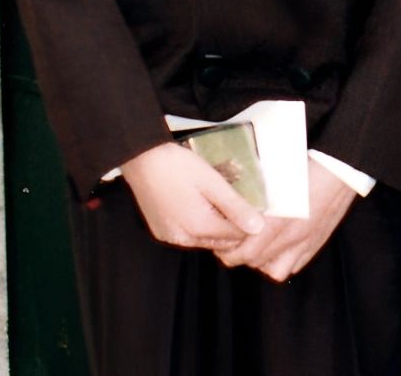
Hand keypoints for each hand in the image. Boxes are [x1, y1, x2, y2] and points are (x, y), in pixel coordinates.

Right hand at [121, 140, 267, 251]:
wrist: (142, 159)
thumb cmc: (179, 166)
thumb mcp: (213, 182)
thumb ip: (235, 206)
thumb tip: (259, 228)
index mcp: (199, 227)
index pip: (236, 237)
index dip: (248, 222)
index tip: (252, 204)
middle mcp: (183, 239)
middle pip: (221, 242)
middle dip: (233, 227)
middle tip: (237, 202)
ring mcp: (170, 237)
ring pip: (205, 241)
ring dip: (216, 228)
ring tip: (219, 202)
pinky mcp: (161, 232)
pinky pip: (188, 237)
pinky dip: (199, 227)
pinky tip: (200, 207)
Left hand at [218, 158, 356, 281]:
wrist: (341, 168)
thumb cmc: (306, 165)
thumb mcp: (274, 175)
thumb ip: (254, 195)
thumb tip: (234, 202)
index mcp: (279, 219)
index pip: (245, 250)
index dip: (228, 249)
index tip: (219, 239)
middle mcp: (292, 236)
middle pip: (255, 261)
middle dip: (237, 256)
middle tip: (228, 245)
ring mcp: (306, 242)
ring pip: (274, 269)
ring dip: (259, 262)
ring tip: (252, 248)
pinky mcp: (316, 242)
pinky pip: (294, 265)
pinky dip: (280, 261)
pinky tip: (275, 248)